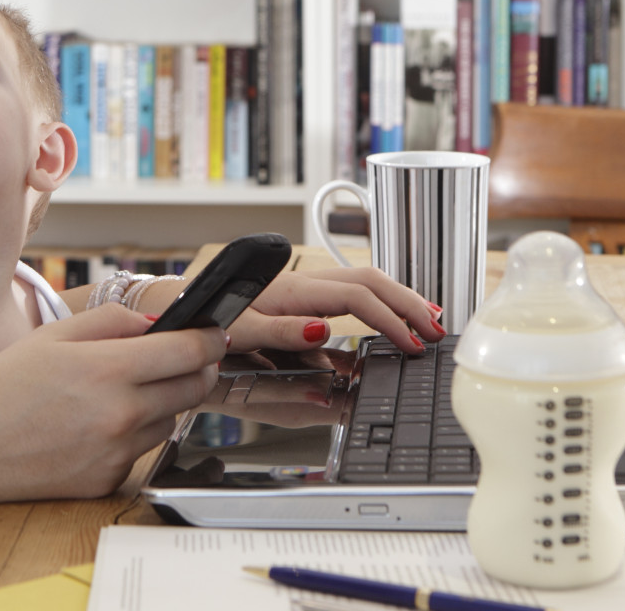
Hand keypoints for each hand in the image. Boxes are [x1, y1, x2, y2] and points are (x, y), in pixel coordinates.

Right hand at [0, 305, 223, 505]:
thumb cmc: (1, 389)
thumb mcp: (53, 336)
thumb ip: (112, 321)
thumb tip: (159, 322)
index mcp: (108, 370)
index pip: (190, 351)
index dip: (211, 338)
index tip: (216, 331)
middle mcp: (120, 415)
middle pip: (195, 387)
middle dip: (199, 367)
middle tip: (187, 357)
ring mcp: (117, 453)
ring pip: (172, 419)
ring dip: (165, 402)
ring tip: (125, 391)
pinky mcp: (109, 481)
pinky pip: (142, 450)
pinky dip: (134, 434)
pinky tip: (98, 425)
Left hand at [225, 266, 444, 354]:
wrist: (187, 306)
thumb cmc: (210, 319)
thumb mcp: (238, 331)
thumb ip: (280, 332)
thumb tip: (323, 330)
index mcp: (294, 291)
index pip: (357, 298)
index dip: (389, 319)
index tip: (411, 343)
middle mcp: (306, 283)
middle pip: (371, 281)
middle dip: (409, 303)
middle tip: (437, 329)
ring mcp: (308, 286)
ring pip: (366, 282)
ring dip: (400, 298)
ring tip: (430, 319)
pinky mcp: (306, 295)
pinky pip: (354, 292)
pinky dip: (382, 301)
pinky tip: (394, 316)